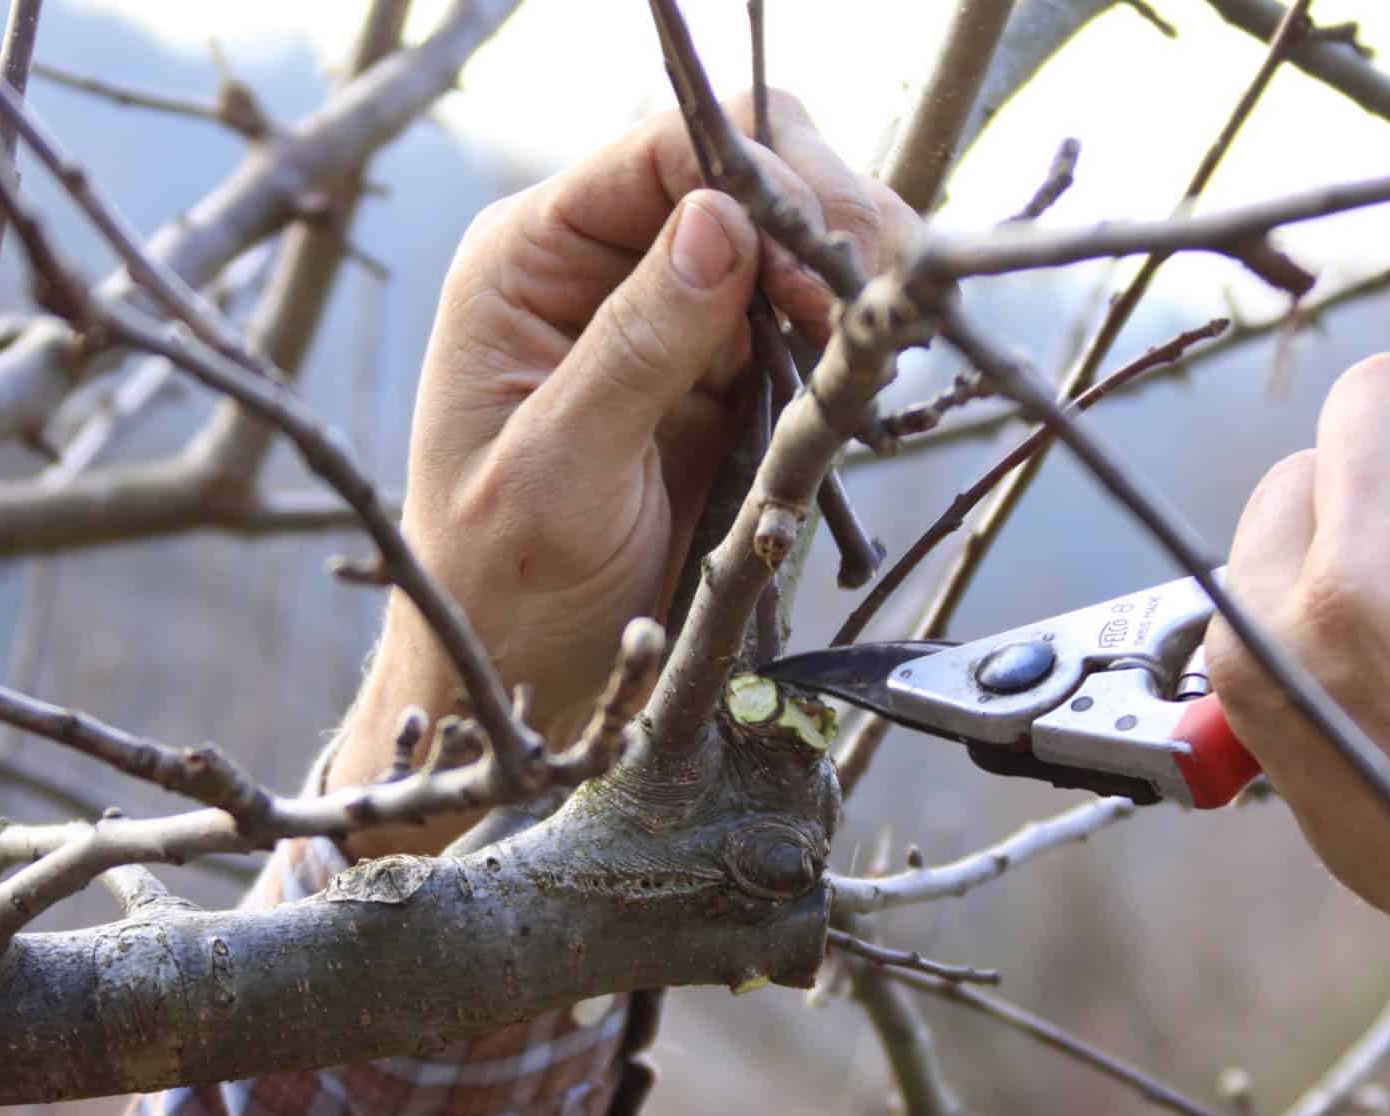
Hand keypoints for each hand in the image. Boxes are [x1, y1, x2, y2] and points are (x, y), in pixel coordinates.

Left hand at [327, 91, 918, 856]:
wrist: (519, 687)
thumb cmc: (502, 589)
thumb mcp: (559, 472)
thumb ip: (634, 345)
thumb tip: (721, 219)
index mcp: (530, 261)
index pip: (666, 154)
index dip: (764, 181)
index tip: (824, 270)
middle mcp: (599, 266)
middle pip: (745, 172)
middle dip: (829, 216)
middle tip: (884, 298)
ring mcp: (667, 316)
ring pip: (790, 239)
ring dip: (853, 274)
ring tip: (887, 338)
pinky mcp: (719, 375)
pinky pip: (804, 320)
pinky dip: (850, 333)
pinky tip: (870, 369)